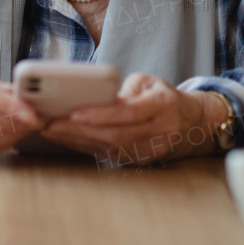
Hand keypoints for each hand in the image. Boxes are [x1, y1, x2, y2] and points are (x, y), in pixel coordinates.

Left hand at [39, 73, 224, 164]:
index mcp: (163, 105)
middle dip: (78, 131)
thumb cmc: (164, 97)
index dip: (100, 114)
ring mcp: (151, 150)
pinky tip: (66, 139)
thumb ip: (123, 89)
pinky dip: (85, 147)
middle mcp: (160, 131)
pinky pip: (109, 156)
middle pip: (114, 136)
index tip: (73, 112)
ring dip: (76, 141)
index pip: (128, 112)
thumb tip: (90, 98)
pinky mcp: (141, 162)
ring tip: (51, 130)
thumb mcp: (150, 82)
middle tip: (50, 124)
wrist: (192, 124)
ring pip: (109, 149)